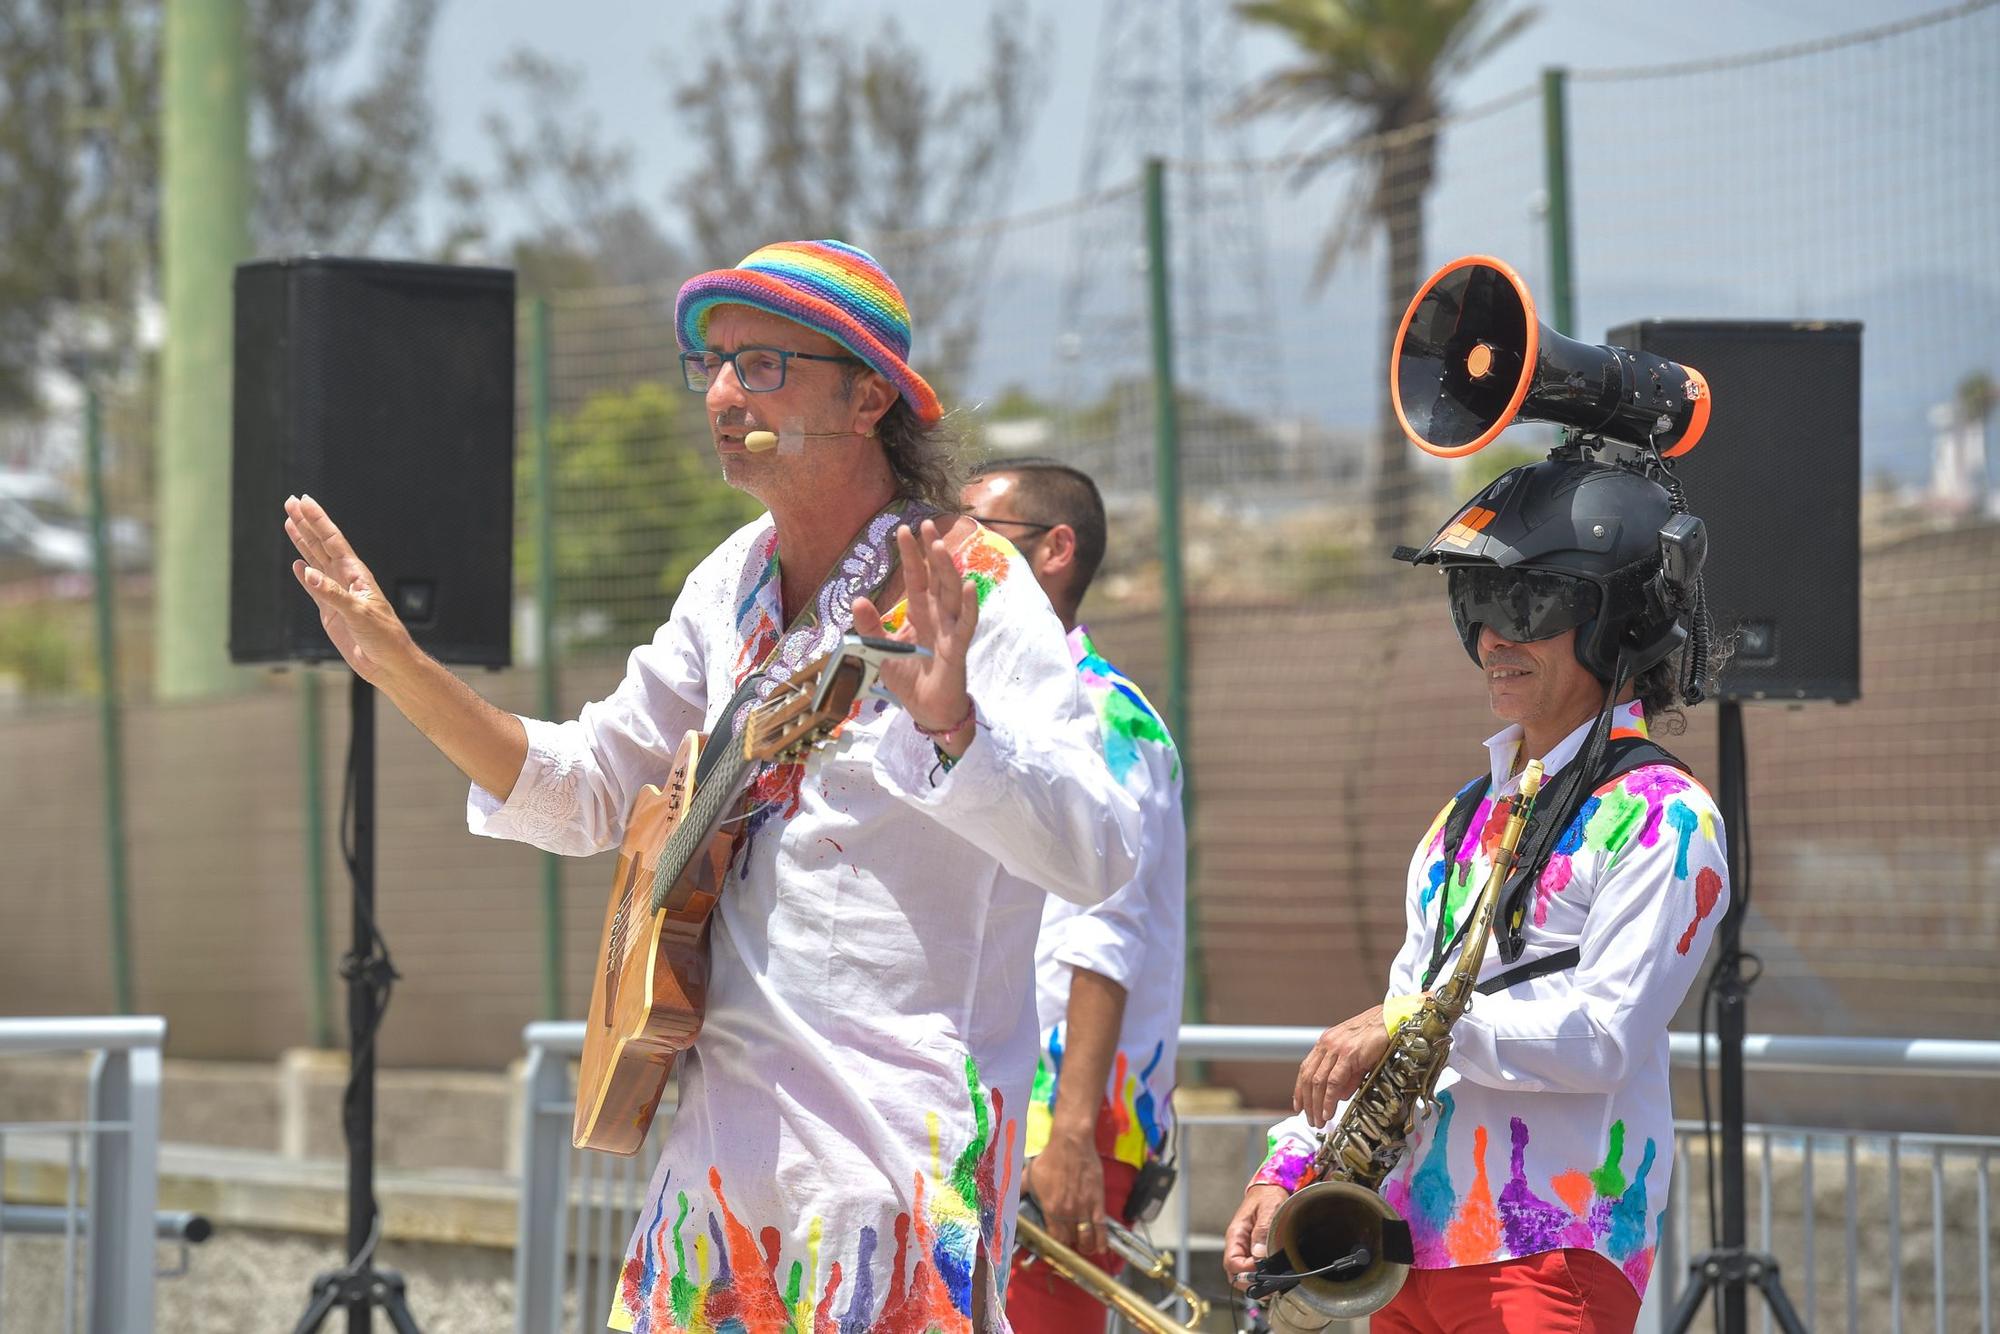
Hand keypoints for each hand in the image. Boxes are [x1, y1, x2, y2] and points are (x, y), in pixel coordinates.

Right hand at [283, 494, 416, 683]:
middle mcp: (346, 580)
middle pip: (322, 545)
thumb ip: (332, 594)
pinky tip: (297, 564)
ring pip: (316, 561)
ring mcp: (338, 594)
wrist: (389, 664)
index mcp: (356, 575)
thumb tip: (306, 572)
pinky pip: (314, 587)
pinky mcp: (332, 612)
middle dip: (307, 523)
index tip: (303, 500)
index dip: (318, 520)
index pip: (333, 540)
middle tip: (290, 501)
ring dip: (303, 542)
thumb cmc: (384, 638)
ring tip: (290, 522)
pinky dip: (304, 575)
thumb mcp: (359, 614)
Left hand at [851, 519, 977, 754]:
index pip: (916, 578)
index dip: (911, 555)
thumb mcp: (880, 650)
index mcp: (919, 613)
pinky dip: (970, 606)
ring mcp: (950, 630)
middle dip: (932, 552)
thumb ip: (871, 626)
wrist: (927, 710)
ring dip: (948, 570)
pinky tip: (970, 587)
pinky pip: (966, 624)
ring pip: (952, 594)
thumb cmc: (909, 679)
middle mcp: (937, 616)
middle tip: (926, 525)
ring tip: (941, 547)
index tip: (904, 529)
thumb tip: (858, 599)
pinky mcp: (957, 649)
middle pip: (936, 578)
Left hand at [1024, 1135, 1106, 1254]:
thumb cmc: (1050, 1159)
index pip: (1055, 1239)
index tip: (1057, 1247)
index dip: (1056, 1246)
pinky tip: (1101, 1248)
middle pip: (1071, 1240)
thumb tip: (1004, 1200)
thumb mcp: (1028, 1176)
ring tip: (1086, 1250)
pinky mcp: (1097, 1202)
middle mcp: (1068, 1213)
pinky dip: (1101, 1240)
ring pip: (1086, 1238)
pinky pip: (1101, 1227)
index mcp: (1051, 1209)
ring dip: (1086, 1247)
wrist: (1071, 1144)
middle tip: (1071, 1245)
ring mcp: (1084, 1208)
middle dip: (1070, 1245)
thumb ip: (1018, 1192)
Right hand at [1222, 1184, 1289, 1290]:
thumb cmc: (1269, 1196)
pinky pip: (1251, 1269)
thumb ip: (1263, 1231)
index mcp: (1236, 1234)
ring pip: (1242, 1274)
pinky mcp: (1253, 1251)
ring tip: (1273, 1283)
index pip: (1232, 1263)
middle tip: (1269, 1285)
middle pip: (1234, 1274)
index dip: (1246, 1271)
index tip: (1263, 1270)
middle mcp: (1238, 1244)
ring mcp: (1245, 1249)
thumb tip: (1259, 1255)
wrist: (1271, 1189)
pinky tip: (1273, 1276)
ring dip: (1255, 1282)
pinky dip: (1260, 1277)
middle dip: (1249, 1282)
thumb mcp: (1269, 1209)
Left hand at [1294, 1004, 1389, 1127]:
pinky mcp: (1348, 1054)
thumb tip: (1338, 1096)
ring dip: (1316, 1104)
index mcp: (1325, 1043)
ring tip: (1319, 1121)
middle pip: (1309, 1078)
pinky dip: (1328, 1099)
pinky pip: (1333, 1081)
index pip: (1306, 1069)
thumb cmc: (1375, 1036)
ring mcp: (1336, 1048)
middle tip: (1311, 1120)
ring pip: (1318, 1081)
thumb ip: (1346, 1076)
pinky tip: (1328, 1111)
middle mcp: (1326, 1045)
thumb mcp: (1356, 1057)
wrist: (1390, 1019)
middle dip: (1308, 1102)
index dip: (1300, 1090)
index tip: (1299, 1106)